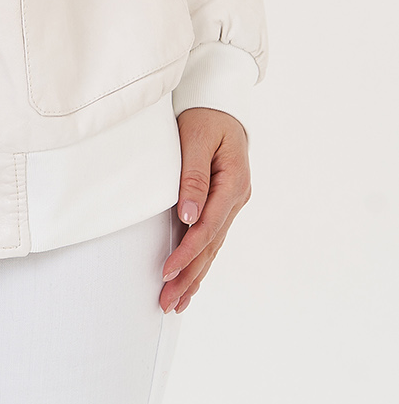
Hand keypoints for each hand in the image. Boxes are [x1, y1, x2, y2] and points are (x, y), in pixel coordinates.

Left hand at [160, 107, 251, 313]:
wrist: (220, 100)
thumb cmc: (206, 115)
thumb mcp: (196, 139)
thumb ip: (192, 177)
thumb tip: (188, 217)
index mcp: (234, 184)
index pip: (208, 228)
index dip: (187, 253)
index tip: (166, 272)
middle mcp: (236, 198)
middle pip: (211, 245)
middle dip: (189, 276)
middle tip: (167, 303)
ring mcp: (232, 203)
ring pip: (212, 246)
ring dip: (194, 276)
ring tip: (176, 303)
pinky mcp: (222, 203)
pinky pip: (212, 237)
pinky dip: (201, 261)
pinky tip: (192, 282)